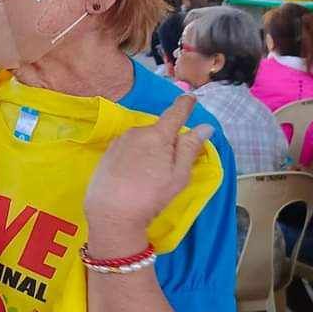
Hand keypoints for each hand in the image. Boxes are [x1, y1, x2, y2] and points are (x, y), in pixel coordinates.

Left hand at [83, 95, 212, 253]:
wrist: (110, 213)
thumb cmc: (150, 196)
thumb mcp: (178, 175)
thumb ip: (190, 148)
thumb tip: (205, 127)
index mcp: (157, 135)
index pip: (175, 114)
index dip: (185, 105)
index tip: (191, 98)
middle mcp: (136, 132)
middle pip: (158, 131)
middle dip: (167, 141)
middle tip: (170, 168)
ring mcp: (119, 142)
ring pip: (143, 141)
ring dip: (150, 150)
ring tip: (149, 177)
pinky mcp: (107, 153)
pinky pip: (129, 149)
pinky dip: (135, 157)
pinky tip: (134, 177)